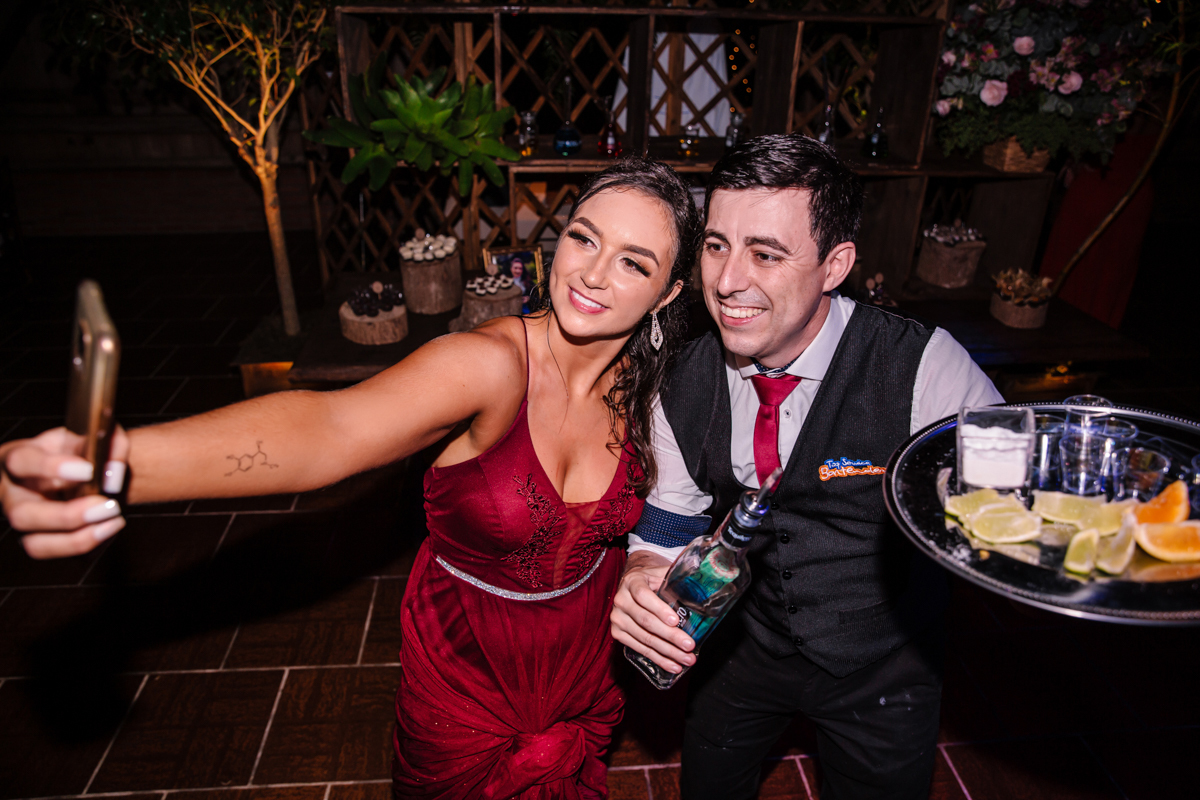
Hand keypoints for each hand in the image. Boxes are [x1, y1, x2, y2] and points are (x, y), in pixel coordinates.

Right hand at [1, 426, 129, 558]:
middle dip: (66, 515)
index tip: (88, 470)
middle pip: (22, 514)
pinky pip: (56, 553)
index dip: (52, 468)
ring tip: (113, 523)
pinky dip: (83, 547)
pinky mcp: (37, 540)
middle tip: (106, 506)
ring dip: (76, 540)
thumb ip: (108, 442)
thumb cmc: (76, 450)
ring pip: (34, 543)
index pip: (21, 462)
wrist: (78, 470)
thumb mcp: (89, 434)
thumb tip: (113, 472)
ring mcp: (22, 522)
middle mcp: (11, 494)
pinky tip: (108, 531)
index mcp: (17, 459)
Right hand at [610, 550, 696, 673]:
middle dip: (670, 636)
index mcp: (632, 581)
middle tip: (689, 645)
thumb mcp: (661, 573)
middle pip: (646, 621)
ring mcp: (617, 618)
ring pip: (644, 638)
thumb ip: (678, 576)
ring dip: (667, 652)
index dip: (659, 609)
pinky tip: (673, 665)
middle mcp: (621, 600)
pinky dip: (658, 659)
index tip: (676, 620)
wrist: (631, 585)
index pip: (643, 595)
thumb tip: (705, 577)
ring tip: (686, 659)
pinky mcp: (618, 634)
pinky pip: (640, 649)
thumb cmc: (652, 580)